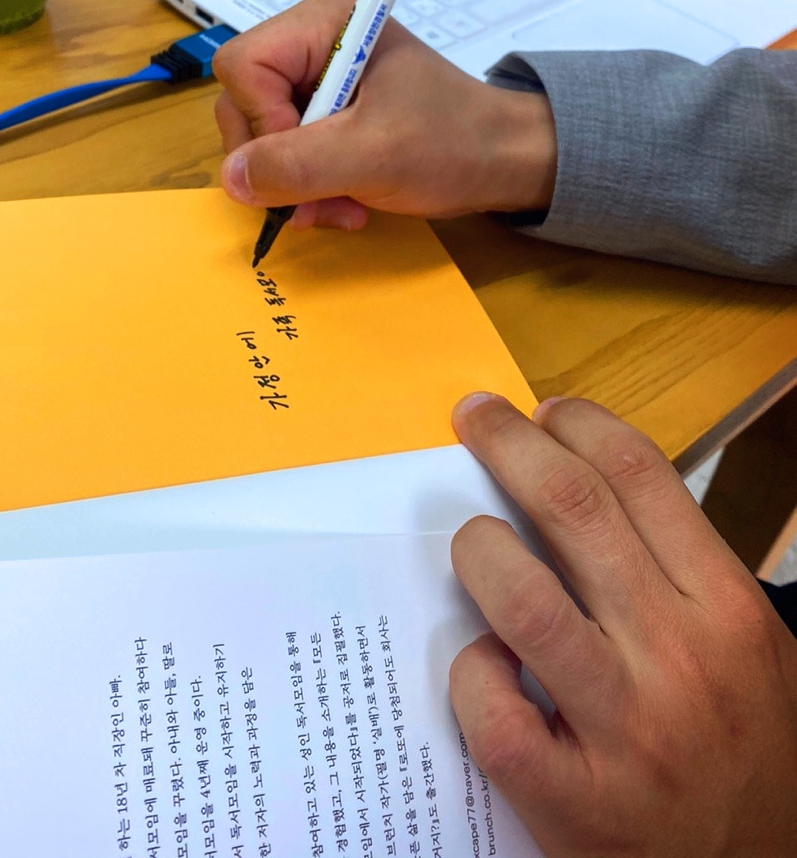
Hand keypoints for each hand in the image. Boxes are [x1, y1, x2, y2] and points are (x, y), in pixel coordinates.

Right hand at [213, 0, 556, 231]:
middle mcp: (312, 40)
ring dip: (292, 184)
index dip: (263, 121)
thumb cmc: (454, 143)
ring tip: (340, 206)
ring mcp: (315, 76)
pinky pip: (283, 150)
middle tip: (318, 202)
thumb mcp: (374, 155)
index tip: (307, 158)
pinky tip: (343, 201)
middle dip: (277, 163)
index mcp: (324, 22)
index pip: (244, 66)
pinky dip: (304, 185)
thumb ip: (298, 164)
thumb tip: (231, 177)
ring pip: (259, 135)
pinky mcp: (323, 109)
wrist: (504, 160)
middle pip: (243, 102)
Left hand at [449, 393, 796, 857]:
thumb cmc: (744, 755)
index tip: (541, 411)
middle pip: (571, 507)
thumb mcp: (744, 651)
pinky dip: (470, 672)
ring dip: (478, 549)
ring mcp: (625, 731)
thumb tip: (575, 493)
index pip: (640, 476)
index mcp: (725, 610)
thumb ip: (675, 578)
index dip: (578, 424)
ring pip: (520, 595)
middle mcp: (680, 658)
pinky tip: (481, 663)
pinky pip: (491, 710)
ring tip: (469, 541)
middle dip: (508, 444)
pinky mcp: (574, 802)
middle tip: (474, 417)